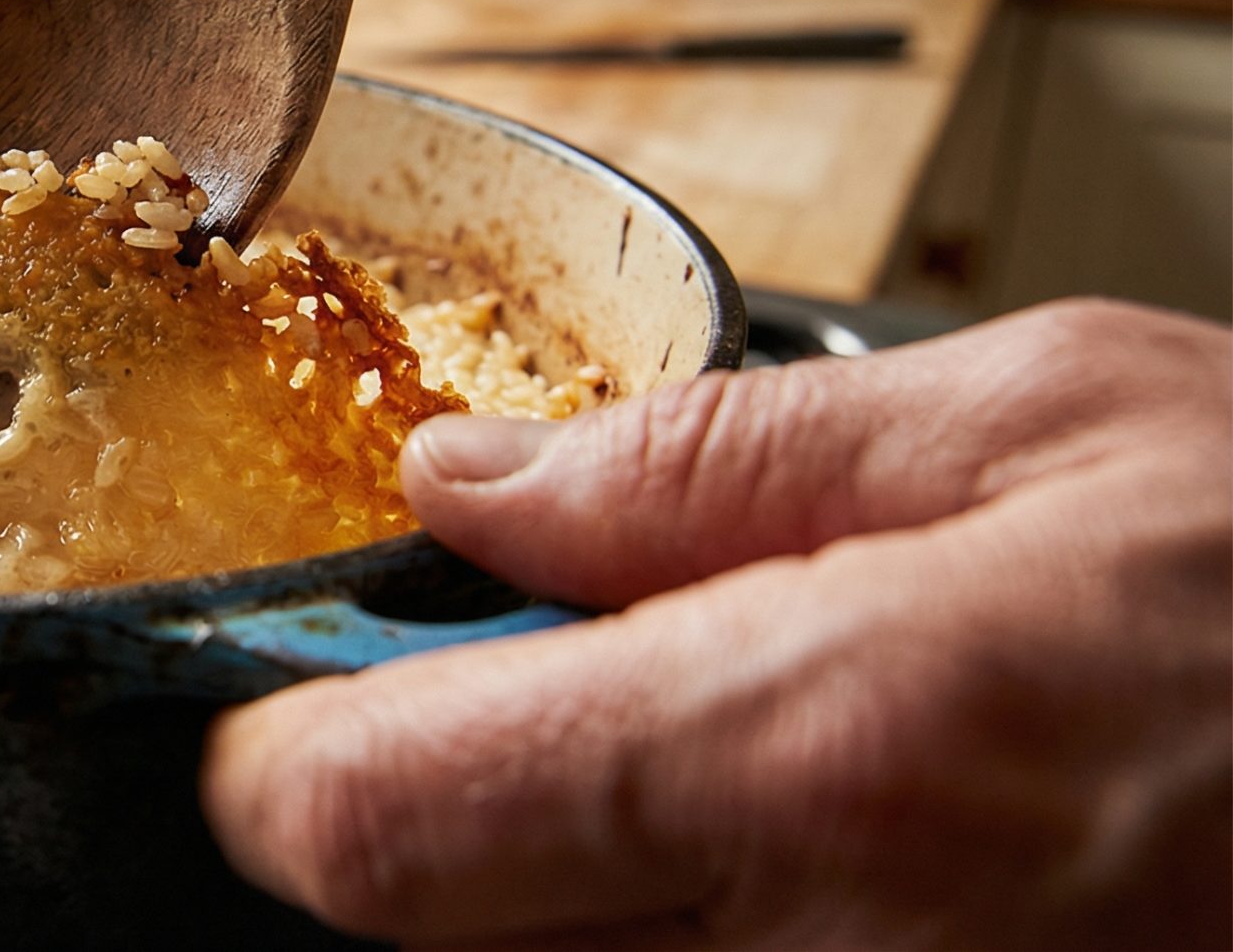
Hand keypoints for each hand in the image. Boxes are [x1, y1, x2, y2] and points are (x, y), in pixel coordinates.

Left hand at [200, 298, 1231, 947]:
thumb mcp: (1040, 424)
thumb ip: (710, 465)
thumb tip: (465, 487)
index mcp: (810, 752)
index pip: (367, 831)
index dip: (284, 770)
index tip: (303, 707)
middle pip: (440, 941)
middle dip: (444, 824)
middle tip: (547, 714)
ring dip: (586, 888)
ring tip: (737, 777)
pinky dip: (728, 930)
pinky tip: (845, 860)